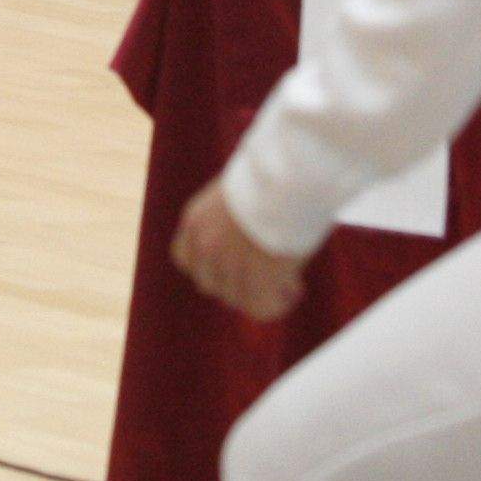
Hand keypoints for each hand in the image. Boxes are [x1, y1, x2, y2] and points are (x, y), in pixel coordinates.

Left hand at [173, 180, 308, 322]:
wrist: (292, 171)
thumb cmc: (275, 173)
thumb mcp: (239, 193)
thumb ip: (232, 220)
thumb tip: (250, 244)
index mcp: (196, 219)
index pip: (185, 259)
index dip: (209, 267)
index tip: (233, 265)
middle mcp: (206, 245)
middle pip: (210, 285)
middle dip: (238, 283)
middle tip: (267, 276)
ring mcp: (229, 263)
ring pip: (237, 299)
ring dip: (262, 293)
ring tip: (289, 280)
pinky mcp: (259, 276)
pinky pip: (261, 308)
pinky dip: (277, 304)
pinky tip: (295, 289)